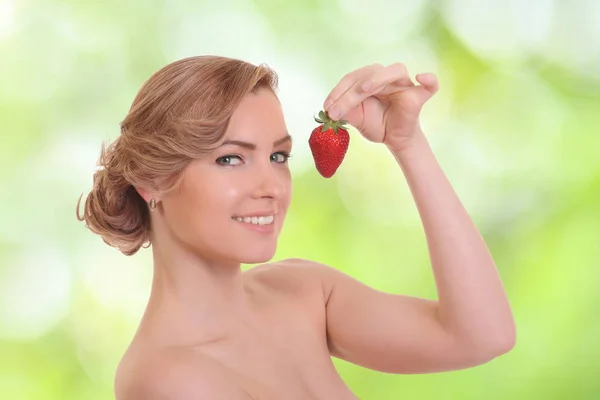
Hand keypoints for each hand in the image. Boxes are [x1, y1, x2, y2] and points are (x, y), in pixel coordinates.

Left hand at [323, 63, 438, 150]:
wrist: (393, 139)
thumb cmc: (376, 124)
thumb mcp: (357, 119)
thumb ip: (347, 111)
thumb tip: (332, 109)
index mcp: (370, 79)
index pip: (353, 78)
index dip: (338, 91)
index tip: (326, 107)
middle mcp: (387, 77)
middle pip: (369, 75)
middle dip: (350, 92)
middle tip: (335, 110)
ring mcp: (404, 85)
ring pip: (395, 71)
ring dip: (378, 78)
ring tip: (364, 89)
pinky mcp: (418, 96)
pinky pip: (430, 85)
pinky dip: (429, 80)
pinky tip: (421, 77)